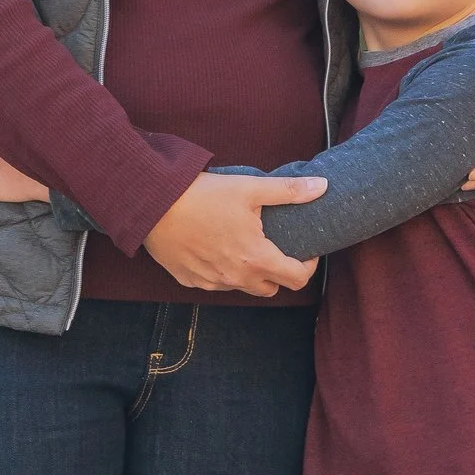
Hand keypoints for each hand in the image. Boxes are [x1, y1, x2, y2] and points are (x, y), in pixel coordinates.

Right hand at [142, 172, 321, 296]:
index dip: (307, 266)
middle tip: (275, 247)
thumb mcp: (249, 188)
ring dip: (249, 272)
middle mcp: (235, 278)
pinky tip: (215, 247)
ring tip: (244, 245)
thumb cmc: (203, 195)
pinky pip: (214, 283)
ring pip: (242, 287)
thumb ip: (288, 191)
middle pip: (271, 288)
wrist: (152, 204)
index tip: (305, 250)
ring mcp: (211, 282)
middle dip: (279, 272)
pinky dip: (221, 271)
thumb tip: (322, 187)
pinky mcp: (189, 280)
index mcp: (255, 258)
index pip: (296, 279)